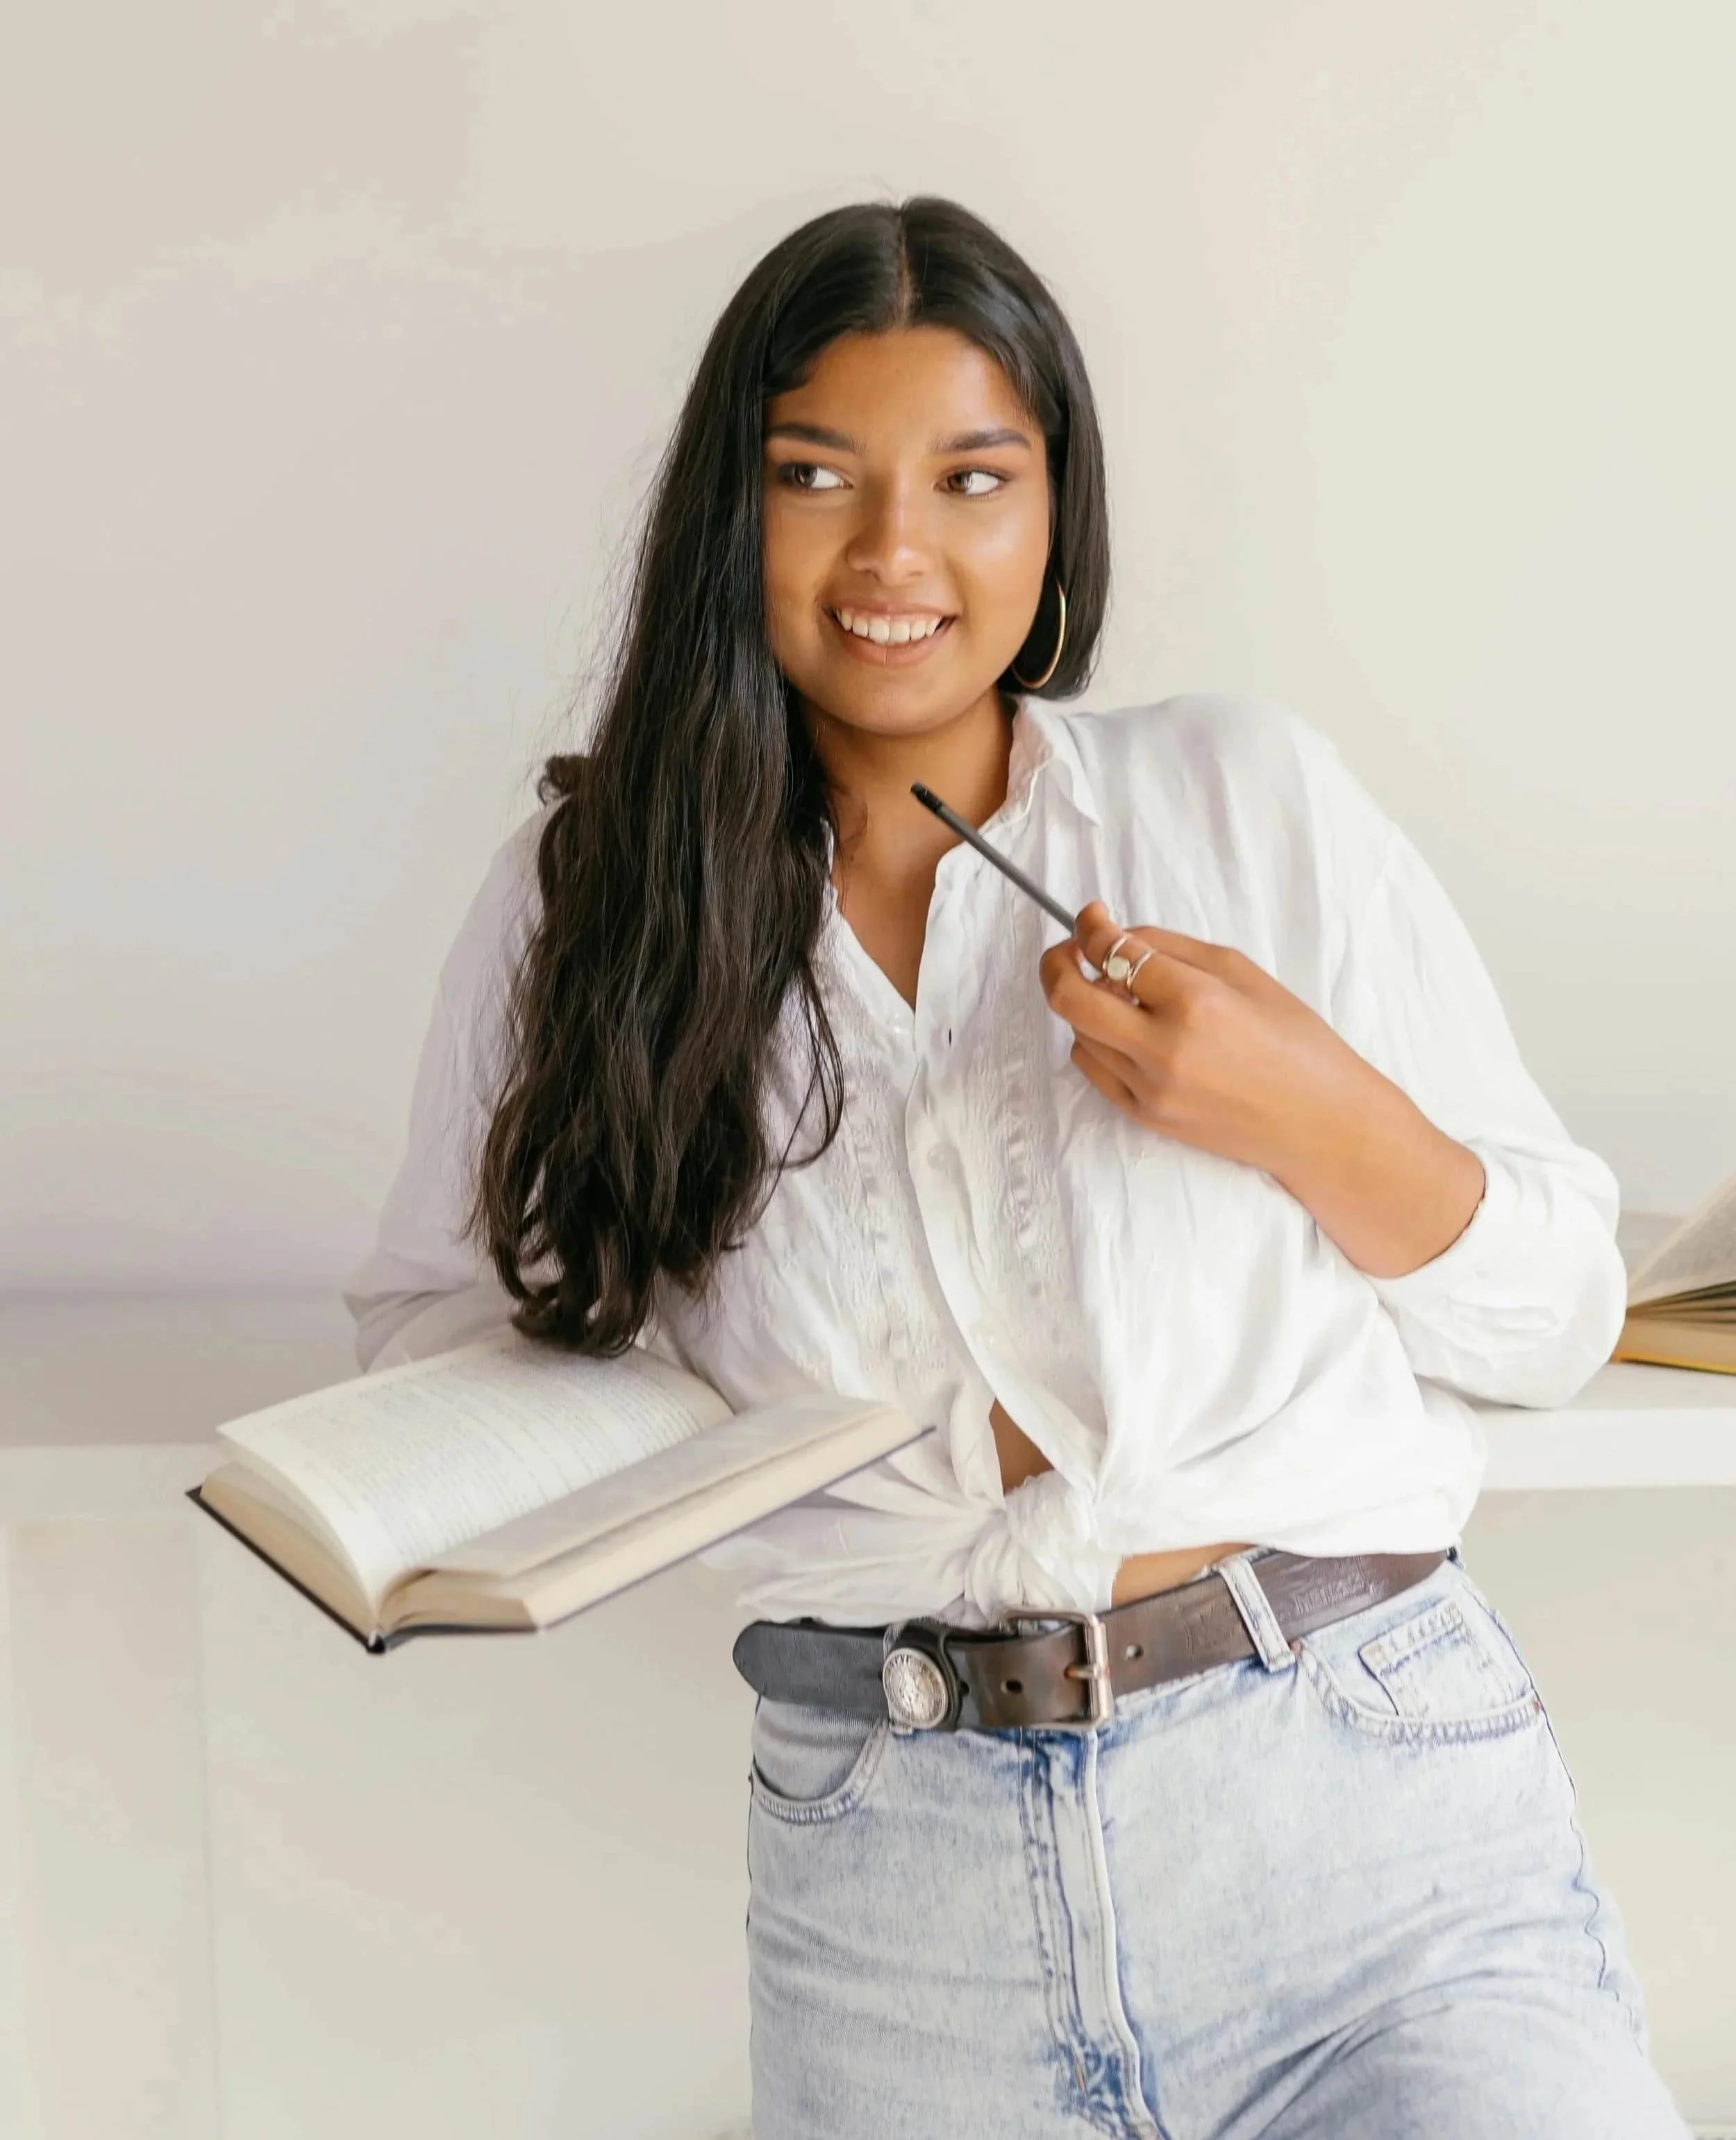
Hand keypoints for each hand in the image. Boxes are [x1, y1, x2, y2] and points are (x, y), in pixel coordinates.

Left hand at [1037, 899, 1369, 1177]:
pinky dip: (1097, 1040)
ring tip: (1118, 992)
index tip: (1092, 917)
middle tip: (1071, 947)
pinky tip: (1125, 1030)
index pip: (1113, 953)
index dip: (1090, 926)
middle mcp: (1164, 1048)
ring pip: (1079, 1032)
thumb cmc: (1295, 1042)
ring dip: (1085, 1003)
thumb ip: (1171, 948)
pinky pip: (1092, 1068)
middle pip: (1070, 997)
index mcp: (1196, 1002)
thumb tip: (1115, 935)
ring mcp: (1150, 1088)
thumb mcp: (1242, 972)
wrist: (1319, 1122)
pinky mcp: (1145, 1116)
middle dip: (1057, 961)